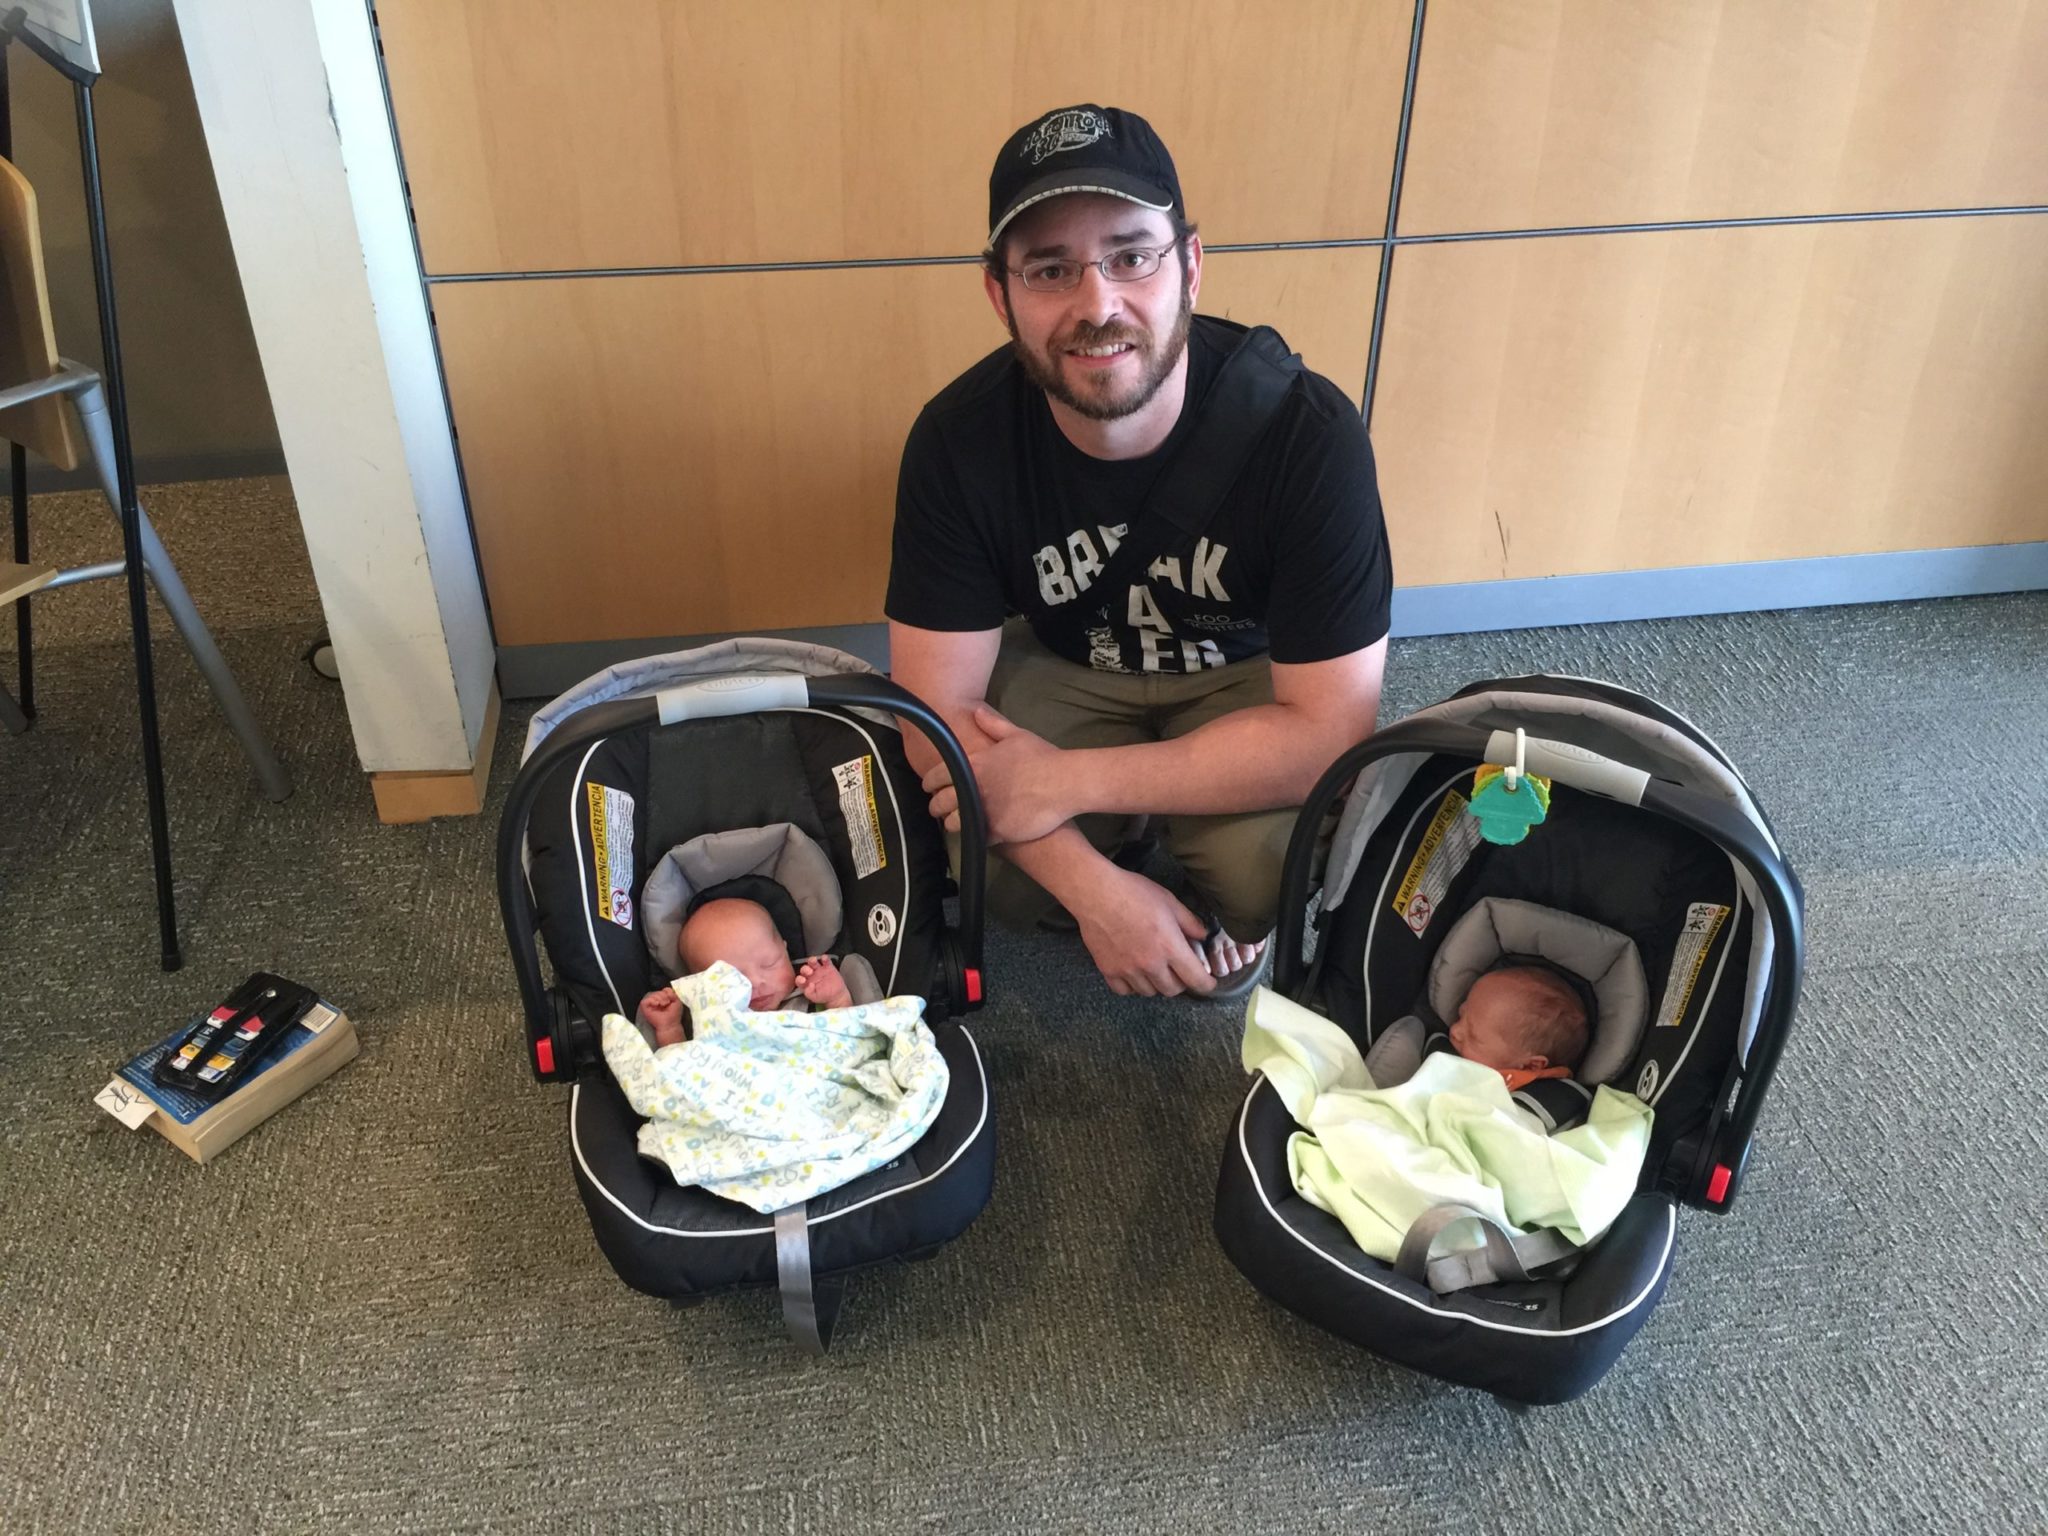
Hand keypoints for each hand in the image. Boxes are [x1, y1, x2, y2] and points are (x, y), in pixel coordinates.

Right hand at [639, 988, 686, 1046]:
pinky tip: (656, 1004)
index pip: (662, 990)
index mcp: (662, 999)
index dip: (666, 992)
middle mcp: (655, 1001)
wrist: (670, 1024)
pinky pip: (645, 1000)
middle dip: (663, 995)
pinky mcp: (644, 1008)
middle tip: (666, 1003)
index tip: (670, 999)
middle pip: (657, 991)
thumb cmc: (673, 1014)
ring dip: (659, 998)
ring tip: (662, 1005)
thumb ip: (672, 992)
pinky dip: (651, 1001)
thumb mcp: (676, 1000)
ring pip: (651, 994)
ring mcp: (649, 1004)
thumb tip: (665, 989)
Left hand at [796, 956, 853, 1008]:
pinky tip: (824, 958)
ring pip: (813, 962)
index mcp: (806, 983)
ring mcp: (819, 970)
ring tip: (814, 960)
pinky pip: (825, 961)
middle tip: (810, 972)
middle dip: (805, 969)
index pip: (799, 979)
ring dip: (812, 960)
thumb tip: (809, 985)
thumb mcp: (815, 998)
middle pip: (804, 969)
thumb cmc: (824, 996)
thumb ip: (809, 993)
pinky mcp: (828, 967)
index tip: (803, 980)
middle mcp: (811, 975)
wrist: (837, 995)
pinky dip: (825, 958)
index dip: (799, 979)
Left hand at [922, 704, 1070, 844]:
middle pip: (939, 804)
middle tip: (940, 809)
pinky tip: (980, 833)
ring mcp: (982, 812)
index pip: (935, 777)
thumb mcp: (1017, 735)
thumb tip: (975, 711)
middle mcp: (972, 789)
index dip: (929, 783)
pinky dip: (976, 837)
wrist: (1064, 783)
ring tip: (958, 823)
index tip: (930, 787)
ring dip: (954, 824)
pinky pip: (976, 838)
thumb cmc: (1042, 757)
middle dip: (937, 807)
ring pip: (953, 824)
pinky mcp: (996, 831)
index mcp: (972, 765)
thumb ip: (993, 724)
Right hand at [1070, 865, 1217, 997]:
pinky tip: (1133, 971)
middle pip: (1172, 990)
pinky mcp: (1108, 970)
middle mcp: (1150, 964)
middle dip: (1180, 982)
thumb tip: (1203, 936)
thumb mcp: (1170, 902)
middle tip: (1178, 970)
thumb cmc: (1134, 892)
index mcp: (1170, 947)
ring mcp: (1128, 970)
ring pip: (1149, 992)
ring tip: (1154, 968)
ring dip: (1156, 983)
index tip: (1208, 981)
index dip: (1206, 983)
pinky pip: (1125, 990)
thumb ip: (1190, 922)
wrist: (1096, 892)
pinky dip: (1132, 985)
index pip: (1196, 979)